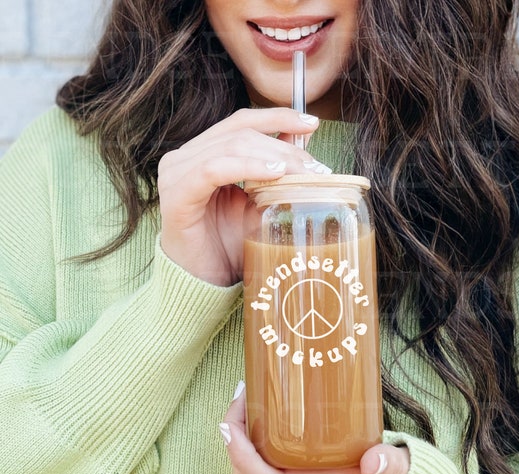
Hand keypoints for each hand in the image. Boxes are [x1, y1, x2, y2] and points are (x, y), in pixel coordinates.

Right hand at [157, 108, 326, 285]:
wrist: (203, 284)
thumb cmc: (228, 246)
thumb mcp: (258, 204)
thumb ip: (274, 174)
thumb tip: (305, 146)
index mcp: (201, 154)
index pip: (241, 122)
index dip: (277, 117)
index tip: (311, 124)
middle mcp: (184, 158)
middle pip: (239, 132)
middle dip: (282, 144)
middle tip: (314, 166)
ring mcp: (176, 174)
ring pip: (231, 146)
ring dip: (272, 156)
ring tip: (302, 172)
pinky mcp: (177, 195)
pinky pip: (213, 170)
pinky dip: (247, 167)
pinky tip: (274, 175)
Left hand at [219, 383, 410, 473]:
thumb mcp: (397, 473)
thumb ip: (391, 466)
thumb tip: (373, 461)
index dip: (242, 456)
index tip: (230, 424)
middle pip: (249, 473)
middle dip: (235, 436)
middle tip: (244, 394)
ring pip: (254, 466)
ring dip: (245, 434)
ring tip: (254, 396)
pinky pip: (266, 459)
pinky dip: (259, 437)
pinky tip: (271, 409)